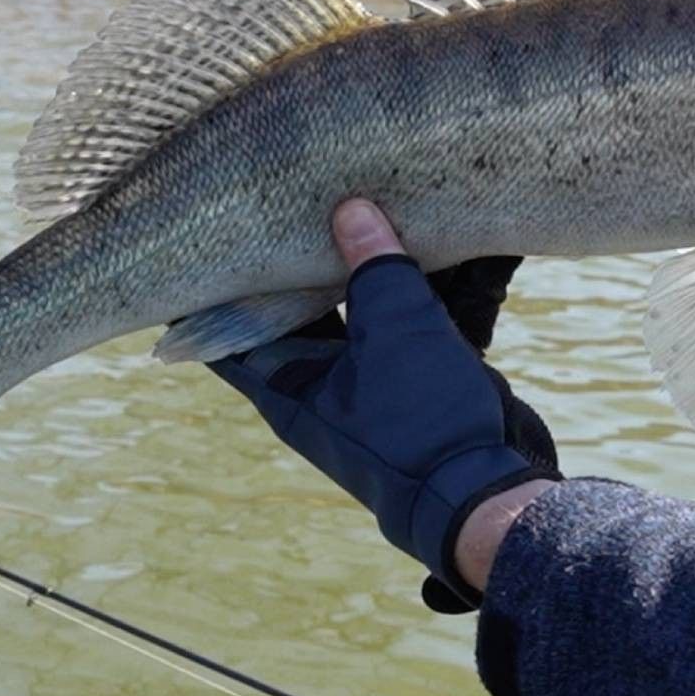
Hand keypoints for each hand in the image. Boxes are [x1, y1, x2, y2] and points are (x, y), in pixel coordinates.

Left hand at [208, 201, 559, 608]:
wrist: (479, 491)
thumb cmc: (422, 416)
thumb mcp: (398, 326)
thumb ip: (374, 264)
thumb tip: (350, 207)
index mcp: (283, 384)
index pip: (226, 325)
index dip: (218, 280)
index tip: (215, 231)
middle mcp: (309, 386)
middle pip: (282, 312)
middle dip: (288, 262)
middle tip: (284, 204)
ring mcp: (353, 387)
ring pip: (334, 316)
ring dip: (340, 274)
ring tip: (340, 214)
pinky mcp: (395, 384)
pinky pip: (376, 328)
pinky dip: (379, 294)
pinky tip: (393, 251)